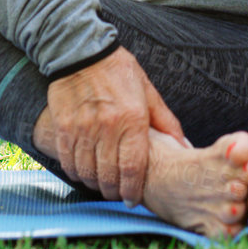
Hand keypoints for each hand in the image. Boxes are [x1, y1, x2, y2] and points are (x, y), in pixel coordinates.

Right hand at [41, 46, 186, 205]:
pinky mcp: (64, 126)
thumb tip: (184, 146)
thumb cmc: (117, 70)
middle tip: (117, 194)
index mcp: (132, 119)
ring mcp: (82, 128)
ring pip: (87, 172)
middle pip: (109, 175)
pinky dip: (75, 172)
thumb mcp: (148, 91)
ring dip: (94, 184)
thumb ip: (166, 122)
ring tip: (100, 184)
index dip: (132, 190)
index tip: (132, 199)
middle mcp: (107, 127)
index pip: (133, 168)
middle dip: (114, 191)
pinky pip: (68, 160)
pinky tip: (82, 173)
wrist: (79, 49)